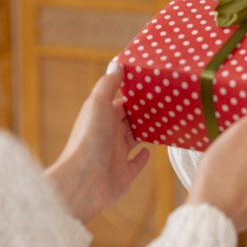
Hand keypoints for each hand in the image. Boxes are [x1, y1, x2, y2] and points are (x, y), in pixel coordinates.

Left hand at [44, 64, 149, 222]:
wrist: (83, 182)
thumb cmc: (89, 139)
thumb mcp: (98, 103)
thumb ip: (108, 84)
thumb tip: (117, 65)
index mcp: (102, 117)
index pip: (121, 103)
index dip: (134, 95)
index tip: (152, 87)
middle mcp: (109, 135)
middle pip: (128, 120)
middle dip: (142, 113)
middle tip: (162, 104)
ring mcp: (116, 156)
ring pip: (133, 139)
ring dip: (144, 132)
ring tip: (160, 123)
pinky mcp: (124, 175)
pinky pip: (135, 164)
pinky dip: (142, 157)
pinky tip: (148, 151)